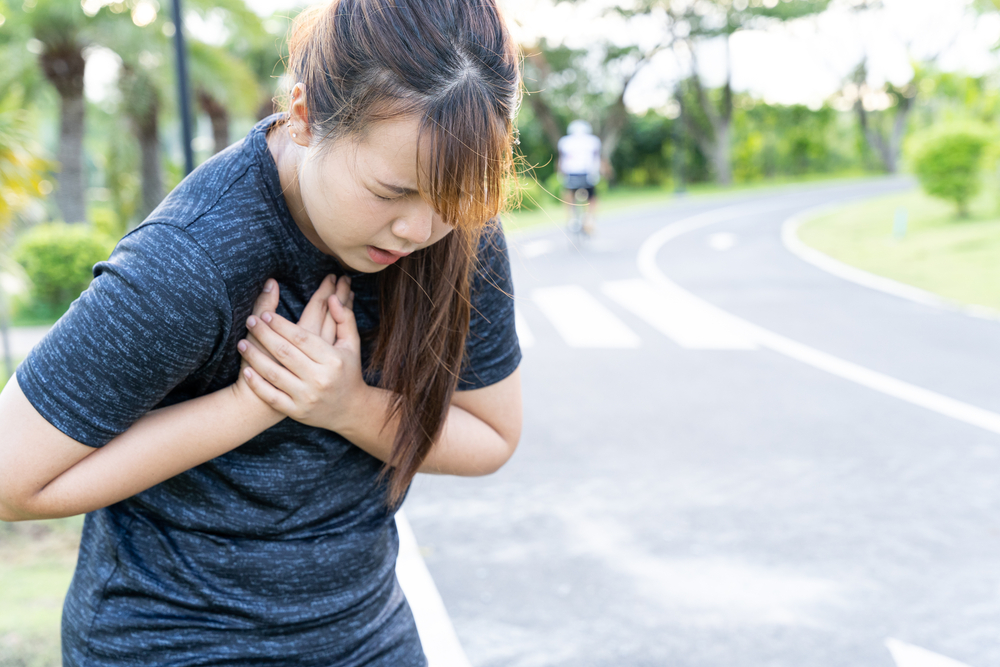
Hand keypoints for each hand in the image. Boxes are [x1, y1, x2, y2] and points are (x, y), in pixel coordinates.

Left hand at [237, 276, 365, 432]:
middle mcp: (320, 378)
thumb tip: (332, 297)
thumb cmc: (348, 371)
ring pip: (274, 374)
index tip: (266, 315)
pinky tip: (246, 370)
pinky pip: (272, 397)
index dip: (281, 325)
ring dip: (255, 356)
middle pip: (285, 352)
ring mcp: (307, 397)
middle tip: (250, 321)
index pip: (302, 338)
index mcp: (333, 360)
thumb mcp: (351, 345)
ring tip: (241, 342)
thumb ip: (344, 318)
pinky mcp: (297, 411)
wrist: (351, 410)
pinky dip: (257, 384)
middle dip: (264, 335)